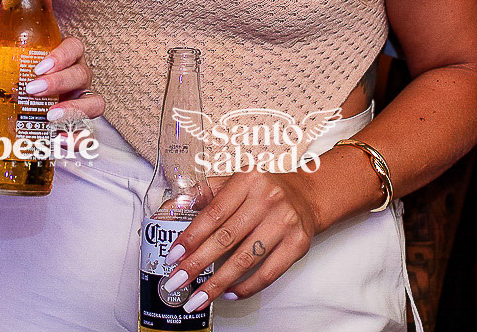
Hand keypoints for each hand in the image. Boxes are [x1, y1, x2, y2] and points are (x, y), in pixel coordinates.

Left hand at [0, 35, 105, 128]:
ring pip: (94, 103)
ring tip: (50, 117)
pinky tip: (59, 141)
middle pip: (82, 74)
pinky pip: (88, 133)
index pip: (73, 47)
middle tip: (33, 91)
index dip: (62, 55)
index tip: (39, 67)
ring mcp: (80, 102)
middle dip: (59, 82)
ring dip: (75, 110)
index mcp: (63, 57)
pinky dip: (78, 138)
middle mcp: (77, 77)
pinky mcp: (78, 126)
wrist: (8, 109)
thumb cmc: (9, 80)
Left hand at [161, 170, 320, 312]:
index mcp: (247, 180)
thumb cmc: (263, 191)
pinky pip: (268, 273)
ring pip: (245, 260)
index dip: (191, 237)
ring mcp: (285, 222)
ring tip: (198, 297)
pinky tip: (229, 293)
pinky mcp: (298, 244)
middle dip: (197, 264)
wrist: (306, 196)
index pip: (213, 214)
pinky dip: (246, 287)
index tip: (173, 256)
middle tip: (176, 282)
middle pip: (226, 238)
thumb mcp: (234, 182)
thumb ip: (203, 194)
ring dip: (218, 283)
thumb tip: (170, 209)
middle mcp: (267, 199)